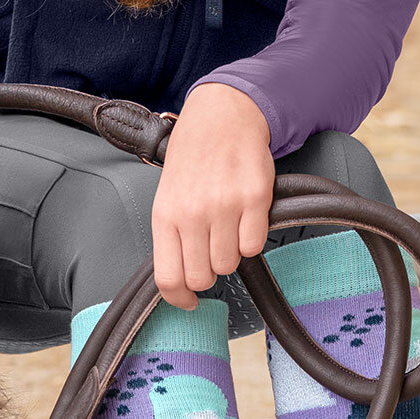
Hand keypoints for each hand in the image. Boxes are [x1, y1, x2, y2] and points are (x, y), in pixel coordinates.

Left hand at [151, 84, 274, 311]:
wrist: (221, 117)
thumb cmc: (193, 158)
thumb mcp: (167, 196)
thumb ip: (172, 236)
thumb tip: (179, 280)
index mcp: (165, 214)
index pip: (167, 278)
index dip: (180, 298)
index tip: (189, 301)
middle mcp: (193, 213)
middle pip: (202, 277)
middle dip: (208, 271)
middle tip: (211, 250)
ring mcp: (225, 206)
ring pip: (229, 263)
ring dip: (231, 253)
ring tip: (227, 227)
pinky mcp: (255, 198)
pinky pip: (254, 244)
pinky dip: (251, 238)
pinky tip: (244, 218)